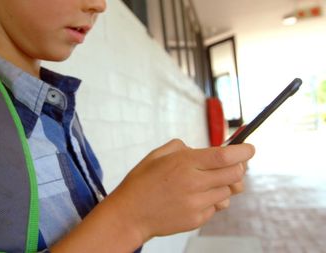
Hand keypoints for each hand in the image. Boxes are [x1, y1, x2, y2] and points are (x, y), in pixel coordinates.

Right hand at [107, 139, 254, 242]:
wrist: (130, 214)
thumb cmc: (141, 183)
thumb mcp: (157, 155)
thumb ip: (183, 147)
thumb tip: (203, 150)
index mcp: (184, 163)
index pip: (225, 156)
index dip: (243, 152)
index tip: (250, 149)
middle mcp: (194, 184)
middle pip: (235, 175)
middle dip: (238, 168)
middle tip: (231, 165)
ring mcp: (196, 204)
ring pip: (228, 192)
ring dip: (222, 185)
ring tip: (204, 184)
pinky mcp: (197, 219)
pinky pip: (215, 207)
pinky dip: (210, 201)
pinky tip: (192, 198)